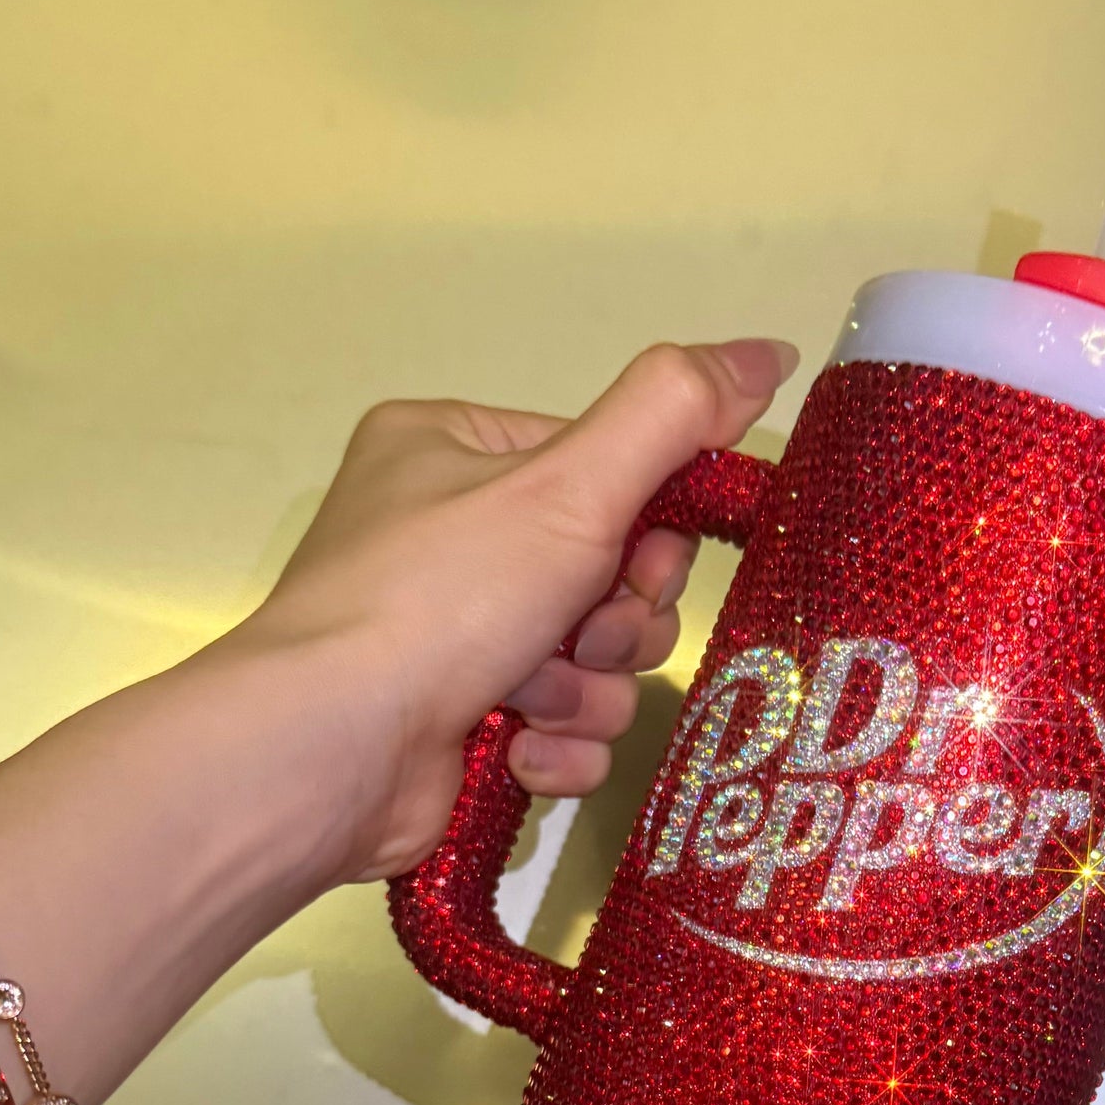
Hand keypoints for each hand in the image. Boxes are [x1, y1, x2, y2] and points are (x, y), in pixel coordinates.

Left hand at [221, 337, 798, 882]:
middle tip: (583, 638)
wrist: (331, 751)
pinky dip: (557, 747)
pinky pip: (561, 730)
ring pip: (595, 663)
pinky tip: (518, 751)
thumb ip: (674, 414)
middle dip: (615, 623)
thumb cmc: (442, 599)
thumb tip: (773, 352)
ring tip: (533, 701)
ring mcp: (449, 637)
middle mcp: (447, 536)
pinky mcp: (459, 724)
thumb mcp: (570, 485)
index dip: (647, 530)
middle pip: (611, 575)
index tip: (639, 565)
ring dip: (586, 692)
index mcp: (454, 451)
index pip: (604, 473)